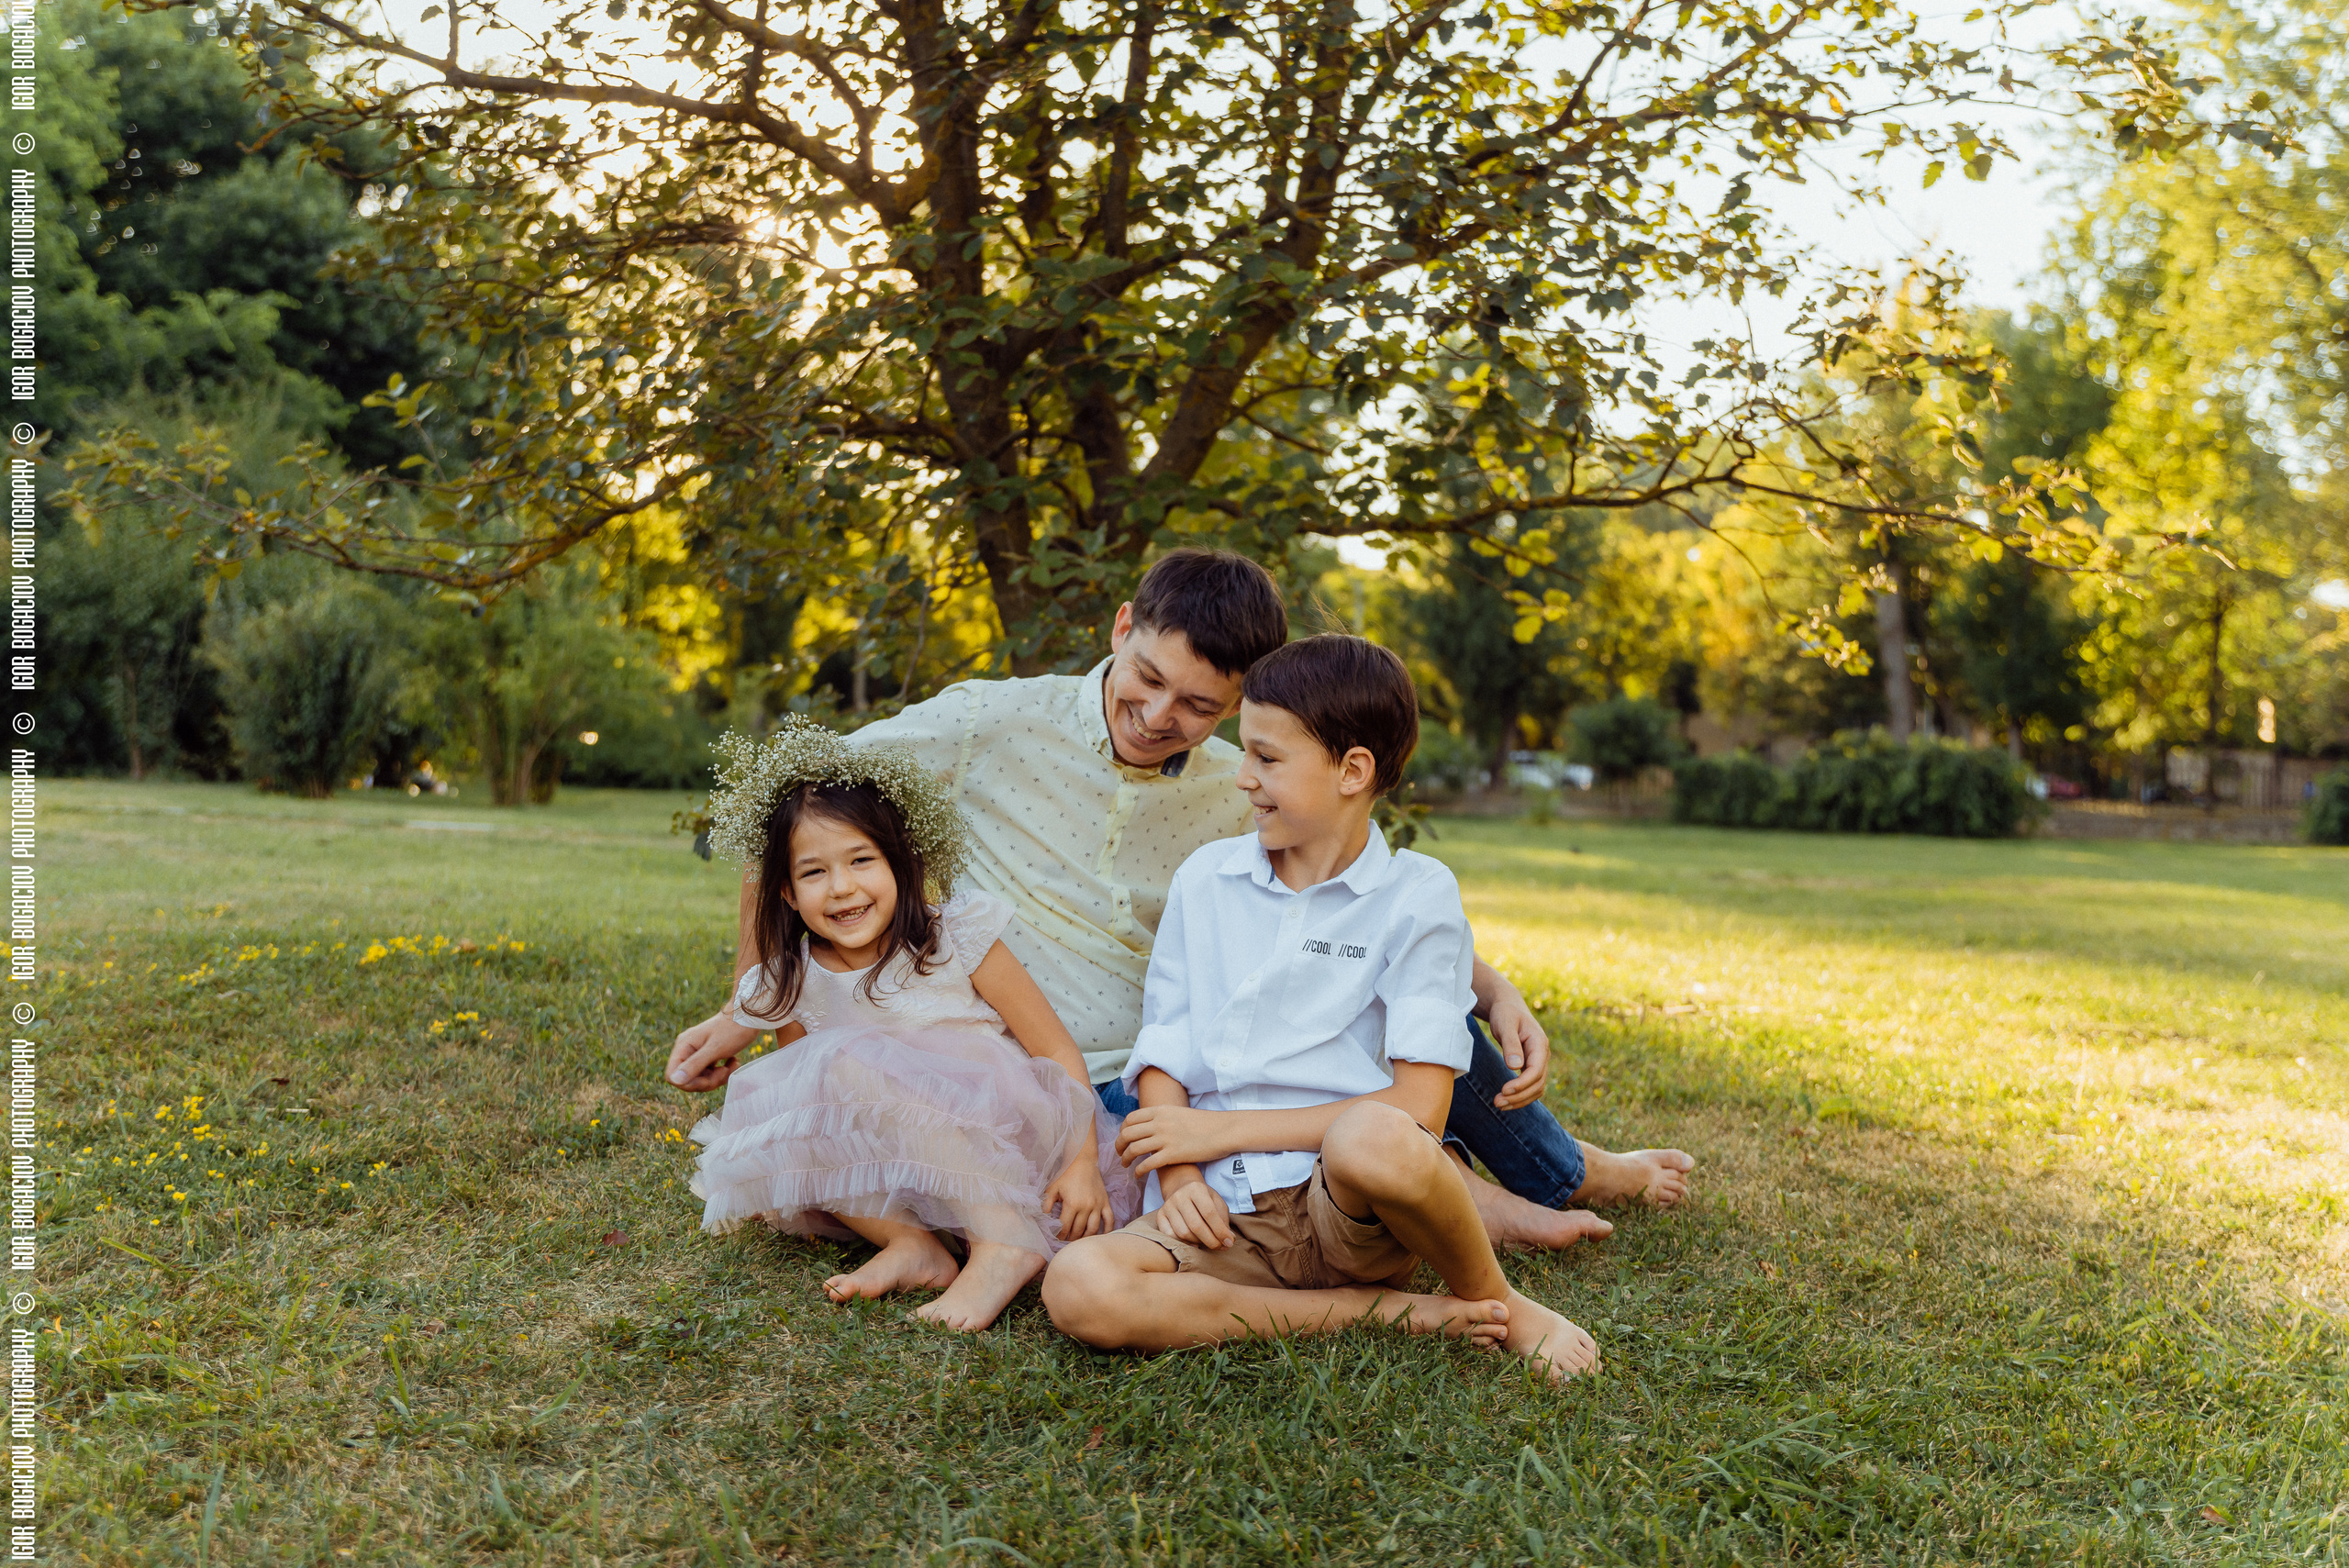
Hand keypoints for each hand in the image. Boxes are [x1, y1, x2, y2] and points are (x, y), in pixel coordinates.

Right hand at [667, 1010, 757, 1092]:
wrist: (749, 1016)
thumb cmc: (732, 1029)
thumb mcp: (714, 1049)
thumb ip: (694, 1064)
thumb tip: (674, 1080)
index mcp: (684, 1046)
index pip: (672, 1075)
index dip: (688, 1083)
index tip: (708, 1079)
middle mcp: (687, 1049)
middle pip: (688, 1079)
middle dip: (707, 1081)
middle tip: (724, 1071)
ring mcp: (698, 1053)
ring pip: (700, 1078)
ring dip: (717, 1077)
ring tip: (732, 1065)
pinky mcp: (708, 1055)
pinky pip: (710, 1072)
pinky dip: (722, 1072)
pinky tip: (733, 1063)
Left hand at [1044, 1155, 1113, 1240]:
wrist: (1082, 1161)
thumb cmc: (1066, 1174)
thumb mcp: (1053, 1188)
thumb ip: (1047, 1204)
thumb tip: (1043, 1218)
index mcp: (1072, 1204)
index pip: (1065, 1227)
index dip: (1060, 1236)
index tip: (1056, 1240)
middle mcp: (1086, 1207)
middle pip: (1079, 1230)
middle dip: (1071, 1239)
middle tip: (1066, 1243)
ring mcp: (1098, 1205)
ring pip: (1093, 1229)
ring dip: (1086, 1238)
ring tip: (1079, 1241)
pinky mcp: (1105, 1202)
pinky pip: (1110, 1220)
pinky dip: (1108, 1230)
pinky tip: (1101, 1237)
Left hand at [1114, 1103, 1231, 1174]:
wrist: (1223, 1130)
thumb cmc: (1203, 1123)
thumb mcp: (1178, 1113)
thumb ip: (1162, 1117)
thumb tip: (1149, 1126)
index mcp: (1160, 1110)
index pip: (1130, 1119)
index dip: (1122, 1130)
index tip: (1123, 1139)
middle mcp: (1159, 1123)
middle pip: (1127, 1134)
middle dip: (1119, 1146)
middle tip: (1119, 1154)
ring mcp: (1165, 1138)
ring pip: (1133, 1149)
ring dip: (1125, 1159)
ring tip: (1125, 1165)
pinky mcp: (1172, 1154)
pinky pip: (1147, 1164)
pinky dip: (1138, 1171)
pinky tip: (1138, 1175)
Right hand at [1151, 1171, 1231, 1249]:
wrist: (1182, 1188)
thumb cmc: (1203, 1198)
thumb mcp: (1217, 1202)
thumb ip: (1223, 1220)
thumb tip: (1229, 1240)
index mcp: (1196, 1188)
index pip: (1209, 1213)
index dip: (1220, 1231)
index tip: (1229, 1242)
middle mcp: (1180, 1196)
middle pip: (1195, 1226)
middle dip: (1211, 1240)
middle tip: (1221, 1247)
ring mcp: (1168, 1206)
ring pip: (1183, 1233)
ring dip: (1198, 1242)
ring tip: (1207, 1242)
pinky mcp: (1160, 1216)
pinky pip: (1170, 1236)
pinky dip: (1183, 1243)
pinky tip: (1194, 1244)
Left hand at [1482, 989, 1550, 1110]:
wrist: (1508, 1007)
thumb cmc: (1506, 1013)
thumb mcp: (1505, 1023)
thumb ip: (1511, 1044)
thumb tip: (1515, 1066)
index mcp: (1539, 1043)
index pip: (1536, 1070)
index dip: (1522, 1084)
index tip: (1505, 1090)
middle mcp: (1542, 1055)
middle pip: (1537, 1084)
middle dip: (1519, 1096)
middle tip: (1497, 1102)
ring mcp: (1538, 1062)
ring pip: (1536, 1089)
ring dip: (1519, 1100)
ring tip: (1498, 1104)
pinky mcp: (1531, 1067)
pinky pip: (1530, 1087)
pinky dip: (1520, 1097)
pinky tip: (1505, 1100)